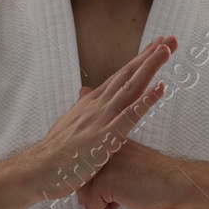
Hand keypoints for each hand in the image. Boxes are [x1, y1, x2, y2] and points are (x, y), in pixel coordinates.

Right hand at [23, 35, 177, 202]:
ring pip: (131, 87)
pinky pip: (130, 116)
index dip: (139, 61)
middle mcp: (98, 105)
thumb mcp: (69, 124)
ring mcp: (102, 119)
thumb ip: (81, 107)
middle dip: (149, 55)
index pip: (120, 76)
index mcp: (91, 103)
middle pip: (128, 74)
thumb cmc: (55, 153)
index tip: (155, 46)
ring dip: (149, 67)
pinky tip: (160, 87)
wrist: (38, 170)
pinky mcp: (105, 137)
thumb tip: (86, 91)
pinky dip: (146, 100)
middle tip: (170, 38)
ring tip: (167, 49)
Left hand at [74, 137, 190, 208]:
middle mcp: (102, 150)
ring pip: (82, 196)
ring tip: (123, 195)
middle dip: (95, 196)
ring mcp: (103, 164)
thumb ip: (106, 168)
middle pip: (78, 183)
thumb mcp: (126, 167)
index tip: (117, 184)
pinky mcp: (105, 180)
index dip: (95, 185)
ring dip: (101, 204)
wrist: (178, 184)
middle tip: (121, 193)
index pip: (83, 169)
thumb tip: (83, 188)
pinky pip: (91, 206)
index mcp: (108, 143)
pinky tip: (125, 200)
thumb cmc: (156, 180)